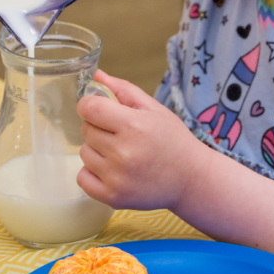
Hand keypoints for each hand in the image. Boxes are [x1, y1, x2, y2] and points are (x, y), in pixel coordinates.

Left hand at [76, 71, 210, 210]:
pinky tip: (112, 170)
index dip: (91, 105)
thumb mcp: (154, 108)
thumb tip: (95, 75)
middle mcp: (123, 152)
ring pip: (84, 153)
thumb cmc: (173, 140)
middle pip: (86, 130)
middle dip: (99, 127)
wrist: (191, 179)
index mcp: (134, 126)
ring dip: (97, 150)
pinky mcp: (112, 197)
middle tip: (121, 134)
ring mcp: (116, 178)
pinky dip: (92, 173)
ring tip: (121, 153)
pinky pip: (82, 178)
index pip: (89, 108)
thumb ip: (123, 90)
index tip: (100, 109)